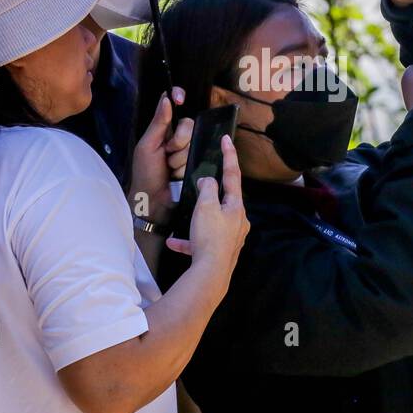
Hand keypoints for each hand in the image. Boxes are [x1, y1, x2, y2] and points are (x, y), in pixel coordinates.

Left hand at [129, 88, 193, 223]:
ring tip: (170, 169)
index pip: (173, 104)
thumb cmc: (145, 174)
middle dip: (178, 141)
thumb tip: (167, 99)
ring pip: (194, 142)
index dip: (178, 96)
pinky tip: (178, 175)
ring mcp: (187, 150)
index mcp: (162, 129)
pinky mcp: (196, 162)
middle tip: (166, 153)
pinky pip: (199, 155)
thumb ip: (158, 123)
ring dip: (180, 158)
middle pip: (189, 124)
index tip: (181, 98)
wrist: (154, 201)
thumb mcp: (147, 146)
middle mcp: (176, 136)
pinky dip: (186, 166)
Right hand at [165, 135, 248, 277]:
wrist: (211, 273)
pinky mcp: (220, 252)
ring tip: (185, 220)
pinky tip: (174, 242)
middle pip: (224, 201)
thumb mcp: (205, 206)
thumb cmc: (209, 237)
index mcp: (236, 207)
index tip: (227, 138)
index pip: (233, 174)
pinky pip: (202, 241)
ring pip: (211, 222)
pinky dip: (189, 240)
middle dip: (210, 195)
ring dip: (196, 220)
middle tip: (199, 188)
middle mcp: (238, 222)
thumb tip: (208, 180)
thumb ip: (207, 189)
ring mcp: (231, 238)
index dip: (229, 154)